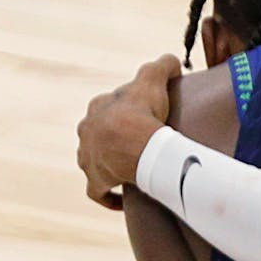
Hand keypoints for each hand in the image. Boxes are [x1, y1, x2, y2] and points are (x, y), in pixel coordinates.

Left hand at [76, 54, 181, 209]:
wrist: (138, 146)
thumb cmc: (144, 113)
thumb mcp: (153, 79)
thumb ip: (162, 65)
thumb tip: (172, 63)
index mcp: (97, 108)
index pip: (111, 105)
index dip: (130, 108)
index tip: (147, 114)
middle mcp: (87, 132)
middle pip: (101, 132)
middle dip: (116, 136)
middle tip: (142, 141)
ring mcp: (89, 158)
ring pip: (97, 159)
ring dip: (111, 162)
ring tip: (132, 165)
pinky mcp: (95, 182)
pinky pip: (98, 192)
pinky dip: (109, 195)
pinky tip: (122, 198)